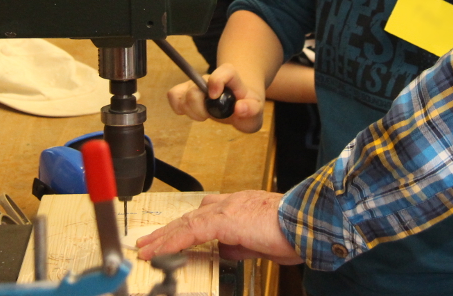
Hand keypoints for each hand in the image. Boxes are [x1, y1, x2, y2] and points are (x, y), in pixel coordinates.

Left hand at [136, 191, 302, 264]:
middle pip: (191, 216)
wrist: (306, 222)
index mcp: (240, 206)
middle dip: (169, 230)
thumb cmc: (293, 231)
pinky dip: (173, 242)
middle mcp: (230, 203)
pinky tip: (159, 250)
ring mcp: (227, 209)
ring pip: (187, 222)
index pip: (206, 214)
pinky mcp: (225, 220)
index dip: (185, 226)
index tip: (172, 237)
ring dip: (164, 237)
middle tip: (149, 241)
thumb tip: (226, 249)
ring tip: (146, 248)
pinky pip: (192, 231)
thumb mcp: (261, 242)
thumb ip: (241, 244)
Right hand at [165, 64, 265, 132]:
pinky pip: (173, 94)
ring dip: (188, 109)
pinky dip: (177, 107)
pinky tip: (187, 113)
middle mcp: (211, 78)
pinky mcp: (186, 92)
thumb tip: (239, 108)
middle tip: (208, 116)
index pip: (225, 71)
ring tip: (201, 117)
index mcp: (232, 78)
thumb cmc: (247, 107)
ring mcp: (197, 84)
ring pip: (182, 92)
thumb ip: (251, 109)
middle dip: (198, 107)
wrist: (239, 105)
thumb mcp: (256, 111)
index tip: (215, 96)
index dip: (217, 81)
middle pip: (196, 86)